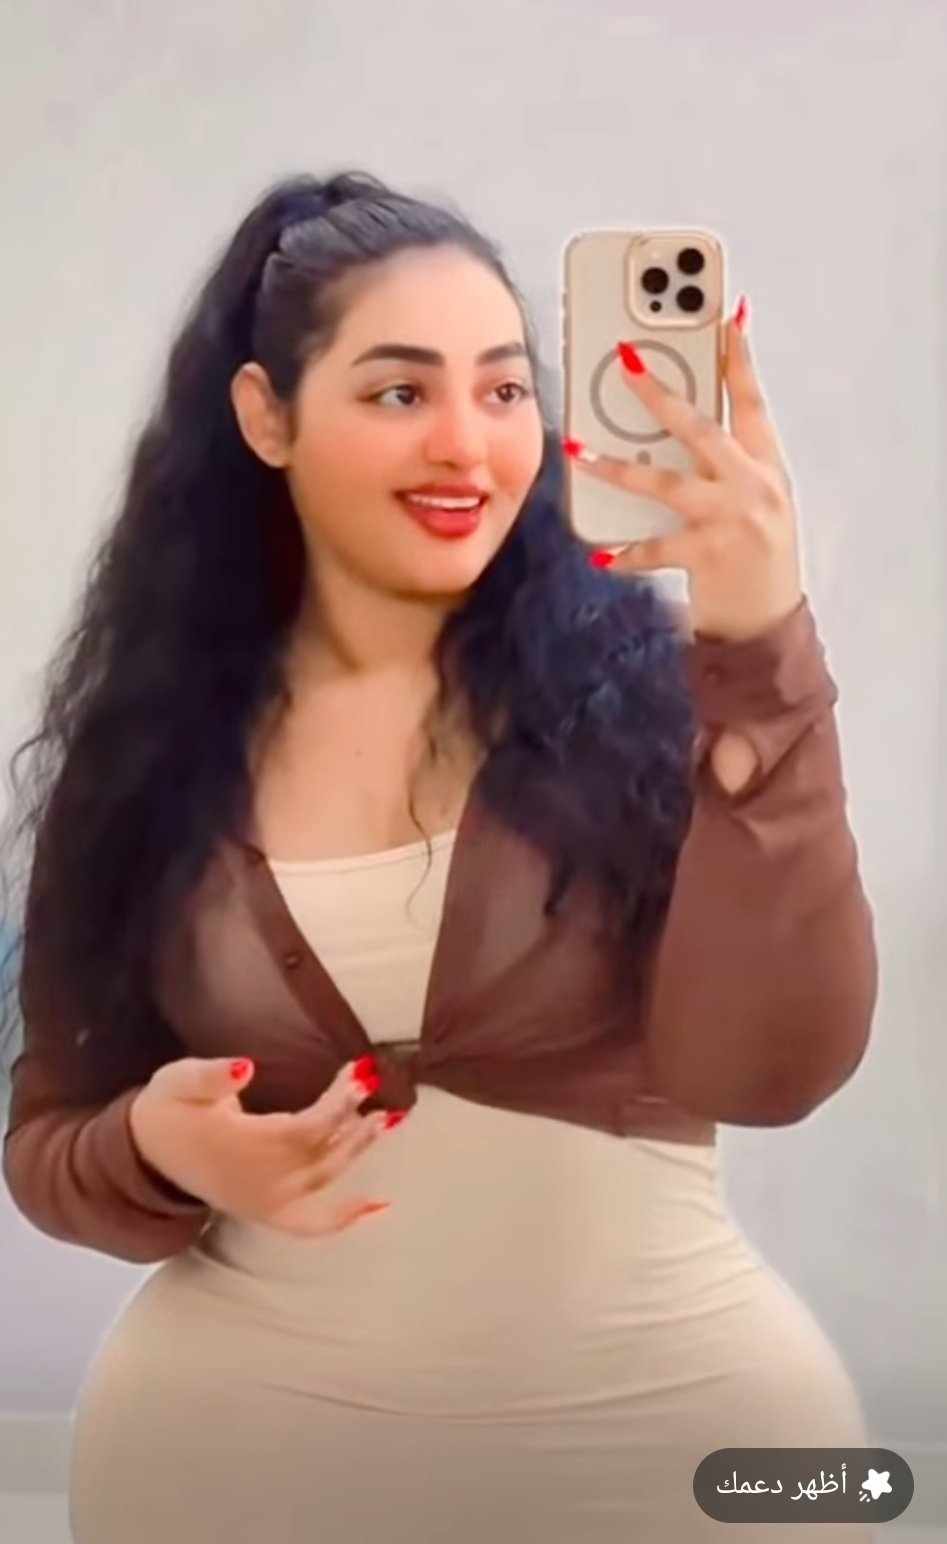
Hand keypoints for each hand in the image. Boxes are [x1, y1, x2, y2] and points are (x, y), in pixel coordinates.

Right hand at [129, 1055, 401, 1236]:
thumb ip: (210, 1076)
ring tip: (386, 1120)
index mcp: (241, 1146)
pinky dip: (345, 1219)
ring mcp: (264, 1202)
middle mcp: (258, 1181)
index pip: (306, 1128)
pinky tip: (380, 1205)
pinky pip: (311, 1224)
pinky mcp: (265, 1211)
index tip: (359, 1073)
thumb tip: (246, 1067)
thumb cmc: (169, 1108)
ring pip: (324, 1178)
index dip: (336, 1104)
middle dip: (354, 1120)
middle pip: (322, 1151)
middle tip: (379, 1087)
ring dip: (358, 1151)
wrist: (147, 1151)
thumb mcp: (180, 1081)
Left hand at [566, 300, 804, 643]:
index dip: (740, 356)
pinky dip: (626, 553)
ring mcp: (732, 520)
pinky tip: (601, 554)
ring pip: (666, 483)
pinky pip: (656, 549)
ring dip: (618, 467)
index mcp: (766, 466)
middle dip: (661, 395)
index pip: (751, 400)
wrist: (768, 623)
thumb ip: (727, 461)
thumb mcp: (757, 500)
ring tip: (579, 452)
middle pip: (701, 428)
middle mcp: (753, 486)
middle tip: (626, 362)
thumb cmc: (757, 556)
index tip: (727, 313)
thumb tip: (673, 423)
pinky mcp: (709, 556)